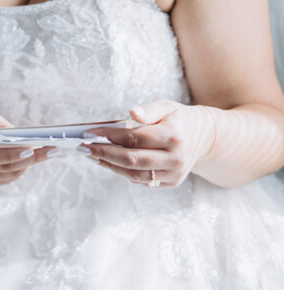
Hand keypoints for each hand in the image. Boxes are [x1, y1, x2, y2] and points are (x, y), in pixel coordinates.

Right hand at [0, 110, 56, 187]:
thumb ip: (2, 126)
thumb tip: (24, 136)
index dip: (13, 154)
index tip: (33, 147)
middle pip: (6, 167)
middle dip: (32, 159)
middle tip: (52, 150)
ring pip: (10, 175)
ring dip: (29, 164)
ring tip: (46, 152)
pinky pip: (7, 178)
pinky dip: (21, 168)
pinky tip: (30, 158)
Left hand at [79, 100, 214, 187]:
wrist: (204, 138)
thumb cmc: (178, 119)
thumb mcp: (167, 107)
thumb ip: (148, 110)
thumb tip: (131, 113)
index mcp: (173, 135)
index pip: (135, 137)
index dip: (110, 136)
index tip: (90, 132)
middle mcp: (175, 158)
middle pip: (132, 159)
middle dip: (104, 153)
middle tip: (84, 148)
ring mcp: (174, 173)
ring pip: (135, 174)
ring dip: (110, 165)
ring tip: (93, 156)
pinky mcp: (171, 183)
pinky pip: (142, 181)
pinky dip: (124, 172)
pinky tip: (110, 162)